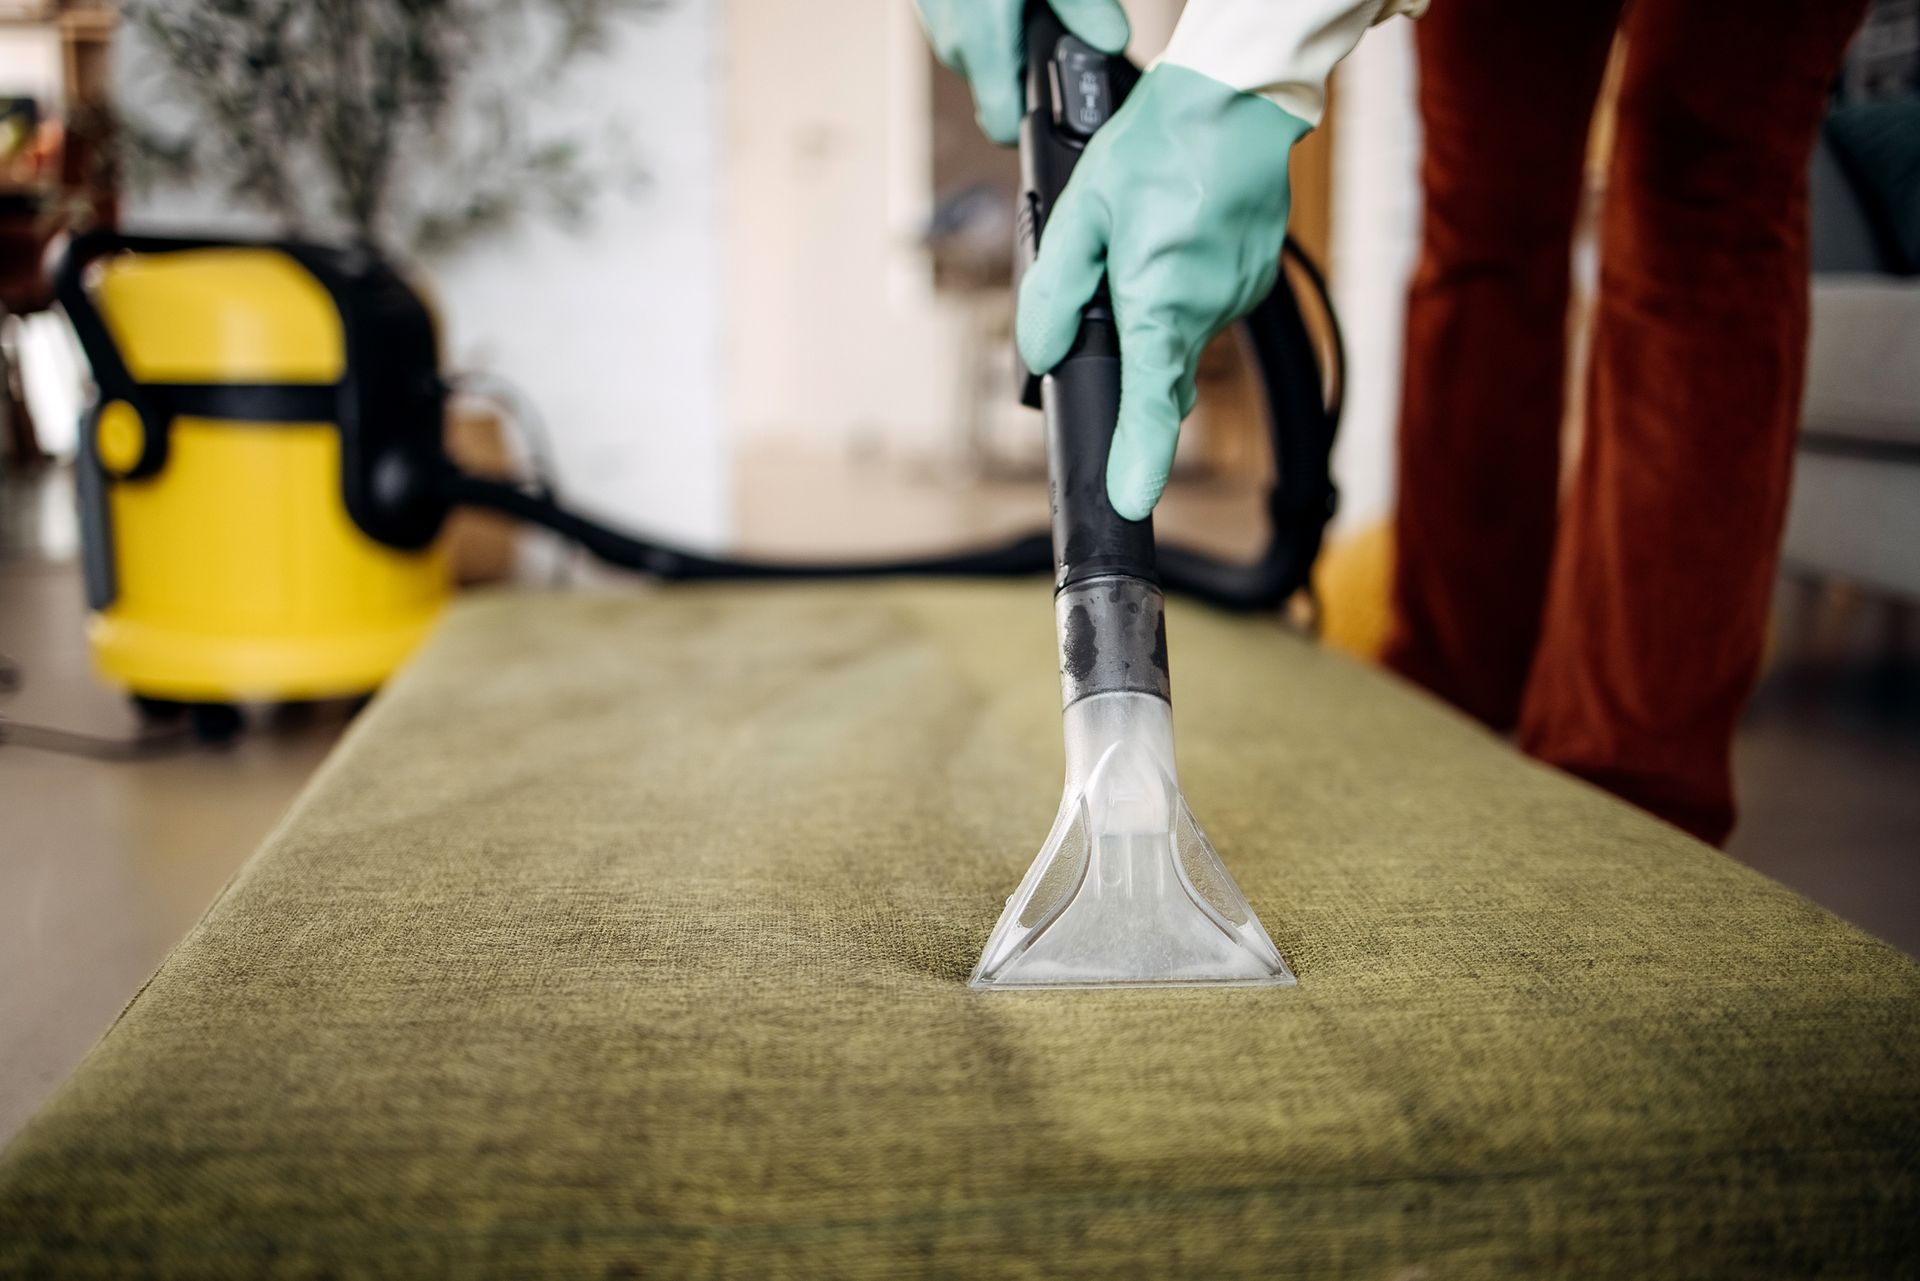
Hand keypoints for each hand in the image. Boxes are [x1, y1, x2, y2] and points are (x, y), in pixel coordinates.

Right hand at [912, 0, 1130, 144]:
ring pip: (984, 56)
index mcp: (983, 41)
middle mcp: (954, 41)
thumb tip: (1112, 40)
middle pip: (999, 87)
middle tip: (1059, 33)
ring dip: (1008, 39)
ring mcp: (937, 24)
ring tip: (1030, 4)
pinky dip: (987, 16)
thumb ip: (1083, 6)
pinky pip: (966, 28)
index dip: (1033, 126)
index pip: (1002, 126)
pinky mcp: (932, 5)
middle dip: (1028, 67)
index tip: (1059, 111)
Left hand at [1017, 65, 1308, 519]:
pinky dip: (1181, 288)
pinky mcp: (1252, 280)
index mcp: (1160, 303)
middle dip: (1131, 358)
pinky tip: (1174, 236)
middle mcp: (1205, 311)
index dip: (1139, 460)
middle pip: (1158, 370)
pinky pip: (1203, 305)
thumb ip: (1054, 290)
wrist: (1238, 96)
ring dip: (1154, 310)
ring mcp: (1235, 297)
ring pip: (1179, 334)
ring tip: (1145, 238)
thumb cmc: (1161, 143)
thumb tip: (1040, 352)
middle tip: (1114, 286)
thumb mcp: (1083, 210)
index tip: (1130, 501)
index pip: (1151, 405)